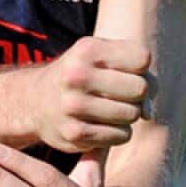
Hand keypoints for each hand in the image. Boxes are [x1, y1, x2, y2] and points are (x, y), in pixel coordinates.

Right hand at [26, 37, 151, 152]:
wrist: (36, 101)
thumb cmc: (81, 74)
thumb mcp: (101, 56)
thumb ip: (136, 72)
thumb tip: (149, 112)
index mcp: (87, 50)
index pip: (142, 59)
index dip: (142, 68)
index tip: (129, 72)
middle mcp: (78, 75)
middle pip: (140, 88)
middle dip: (138, 94)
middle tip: (123, 95)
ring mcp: (74, 106)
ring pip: (133, 114)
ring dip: (129, 114)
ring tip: (112, 109)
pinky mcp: (74, 134)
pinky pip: (121, 136)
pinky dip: (119, 132)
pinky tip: (104, 124)